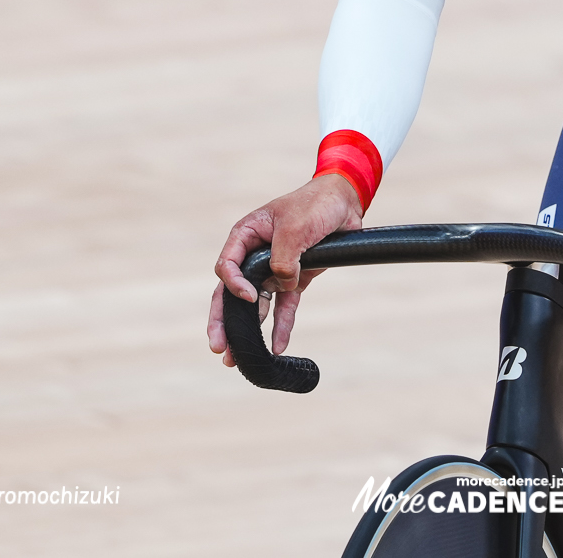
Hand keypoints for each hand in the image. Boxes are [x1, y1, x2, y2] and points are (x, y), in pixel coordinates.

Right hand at [206, 173, 362, 366]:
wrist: (344, 202)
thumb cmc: (314, 205)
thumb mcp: (295, 228)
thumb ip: (283, 259)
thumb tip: (284, 284)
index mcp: (246, 235)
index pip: (227, 266)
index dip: (233, 285)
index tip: (248, 296)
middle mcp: (255, 254)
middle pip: (232, 292)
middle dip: (224, 321)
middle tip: (218, 347)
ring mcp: (274, 269)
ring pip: (256, 305)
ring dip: (248, 331)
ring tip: (237, 359)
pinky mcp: (294, 279)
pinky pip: (284, 306)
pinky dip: (281, 326)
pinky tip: (278, 347)